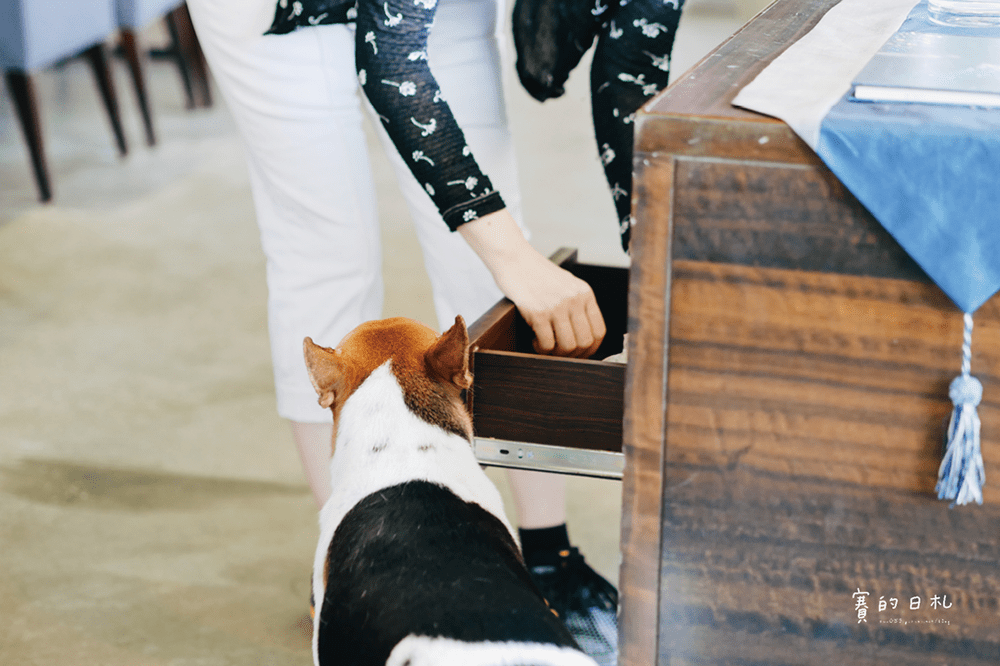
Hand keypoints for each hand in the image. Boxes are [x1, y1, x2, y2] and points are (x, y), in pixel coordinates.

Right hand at [459, 210, 605, 357]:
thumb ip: (578, 304)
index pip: (599, 331)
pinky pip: (547, 344)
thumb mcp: (567, 284)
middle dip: (573, 355)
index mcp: (585, 293)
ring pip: (567, 346)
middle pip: (584, 342)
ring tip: (545, 347)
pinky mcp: (538, 312)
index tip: (580, 354)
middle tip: (560, 353)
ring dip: (556, 354)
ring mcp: (557, 305)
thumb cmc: (537, 273)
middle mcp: (574, 299)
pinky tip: (534, 341)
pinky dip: (541, 349)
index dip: (591, 349)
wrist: (513, 258)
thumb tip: (583, 337)